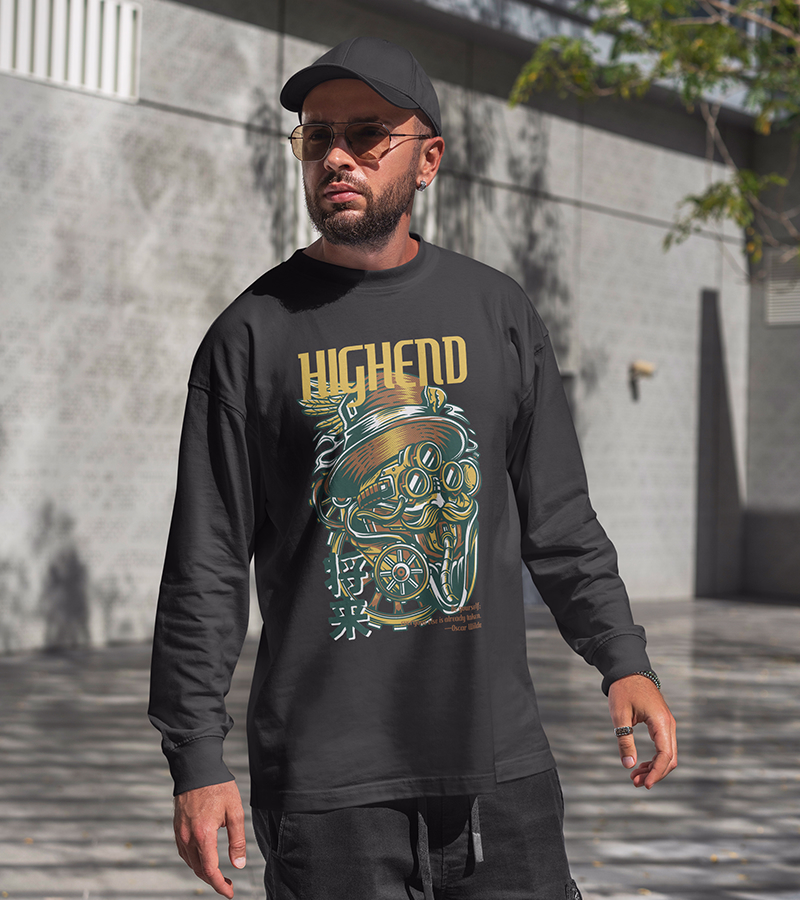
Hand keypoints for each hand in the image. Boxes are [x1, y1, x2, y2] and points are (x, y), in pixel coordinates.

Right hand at [173, 780, 246, 897]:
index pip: (210, 869)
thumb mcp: (235, 812)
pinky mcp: (177, 828)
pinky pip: (184, 853)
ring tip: (218, 874)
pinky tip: (204, 860)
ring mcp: (180, 833)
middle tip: (228, 885)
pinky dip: (194, 861)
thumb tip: (238, 864)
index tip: (229, 893)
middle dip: (213, 881)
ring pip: (190, 863)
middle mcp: (188, 837)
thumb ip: (237, 840)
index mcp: (204, 834)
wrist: (197, 769)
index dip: (220, 885)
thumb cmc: (218, 787)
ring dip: (203, 872)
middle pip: (199, 870)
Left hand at [608, 674, 676, 788]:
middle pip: (670, 758)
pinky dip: (654, 759)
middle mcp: (669, 725)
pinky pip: (663, 746)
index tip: (645, 784)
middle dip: (655, 773)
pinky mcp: (662, 724)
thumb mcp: (619, 715)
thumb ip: (624, 740)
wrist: (629, 671)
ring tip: (635, 777)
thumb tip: (628, 765)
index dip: (656, 773)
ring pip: (667, 754)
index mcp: (661, 722)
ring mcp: (667, 724)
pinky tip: (640, 765)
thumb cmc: (624, 690)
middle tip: (635, 782)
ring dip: (654, 768)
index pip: (665, 755)